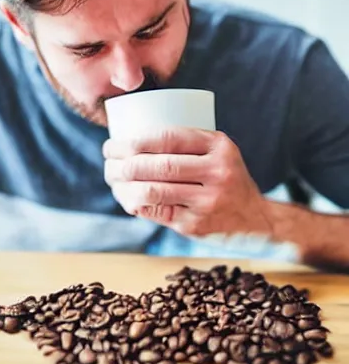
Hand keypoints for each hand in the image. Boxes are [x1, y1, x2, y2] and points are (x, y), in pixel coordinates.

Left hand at [103, 128, 272, 236]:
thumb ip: (188, 143)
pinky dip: (135, 204)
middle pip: (158, 165)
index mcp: (219, 146)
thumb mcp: (219, 152)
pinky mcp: (196, 225)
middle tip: (108, 160)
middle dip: (124, 162)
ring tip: (112, 179)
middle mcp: (217, 172)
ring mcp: (207, 201)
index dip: (135, 140)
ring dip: (124, 185)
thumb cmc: (226, 179)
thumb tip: (133, 139)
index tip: (114, 143)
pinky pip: (157, 212)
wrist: (256, 218)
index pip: (169, 137)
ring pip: (153, 190)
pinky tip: (125, 198)